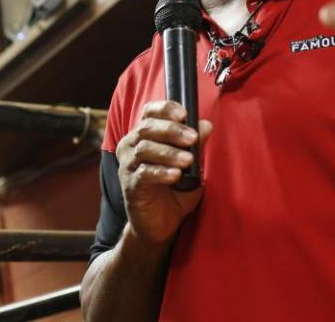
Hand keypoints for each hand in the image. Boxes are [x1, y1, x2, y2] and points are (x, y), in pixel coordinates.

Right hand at [115, 100, 212, 246]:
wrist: (161, 225)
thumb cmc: (175, 191)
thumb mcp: (190, 165)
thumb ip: (196, 145)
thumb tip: (206, 125)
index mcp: (144, 136)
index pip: (149, 113)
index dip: (164, 109)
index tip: (184, 114)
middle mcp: (131, 147)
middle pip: (146, 129)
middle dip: (171, 131)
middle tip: (192, 138)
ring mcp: (128, 167)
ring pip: (144, 150)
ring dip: (169, 152)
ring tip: (188, 159)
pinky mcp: (130, 186)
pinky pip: (143, 174)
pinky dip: (161, 172)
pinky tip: (176, 175)